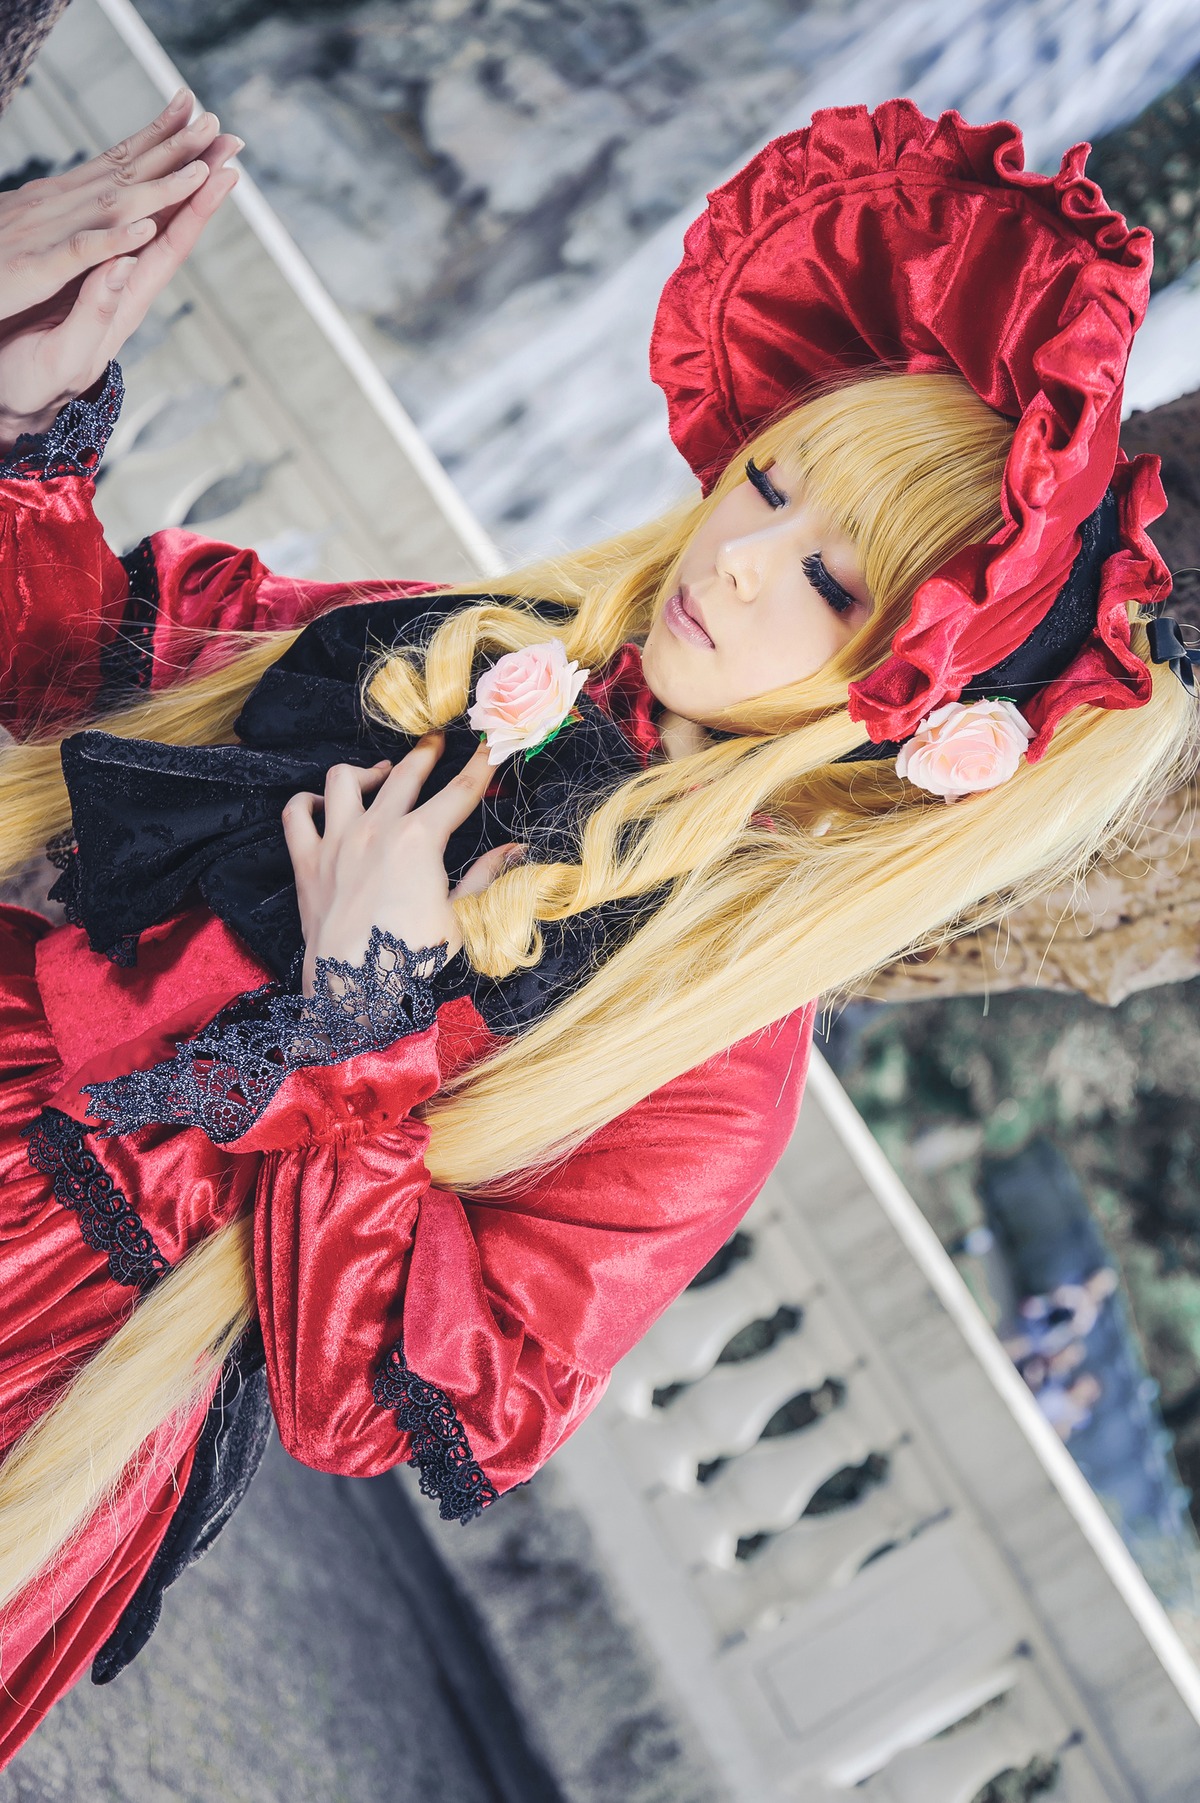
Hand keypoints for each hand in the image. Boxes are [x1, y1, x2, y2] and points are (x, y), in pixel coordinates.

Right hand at [0, 89, 241, 447]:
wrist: (12, 396)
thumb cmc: (38, 384)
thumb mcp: (68, 353)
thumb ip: (96, 311)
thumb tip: (125, 262)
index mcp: (126, 300)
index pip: (171, 246)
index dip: (197, 207)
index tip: (225, 171)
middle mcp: (122, 281)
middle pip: (169, 220)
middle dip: (195, 175)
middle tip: (221, 131)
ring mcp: (102, 275)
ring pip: (144, 215)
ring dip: (168, 174)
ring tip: (192, 135)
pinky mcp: (75, 273)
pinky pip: (108, 226)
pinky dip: (126, 195)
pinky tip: (134, 172)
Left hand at [282, 736, 522, 994]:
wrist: (354, 990)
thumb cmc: (411, 960)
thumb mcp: (461, 920)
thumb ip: (486, 877)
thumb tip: (517, 851)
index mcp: (421, 840)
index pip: (459, 792)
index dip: (481, 767)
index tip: (492, 746)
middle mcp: (377, 828)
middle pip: (405, 774)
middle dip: (426, 754)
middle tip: (436, 741)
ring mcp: (336, 840)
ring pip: (345, 779)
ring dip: (366, 770)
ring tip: (380, 772)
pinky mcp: (306, 860)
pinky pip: (298, 813)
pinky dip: (308, 801)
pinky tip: (321, 801)